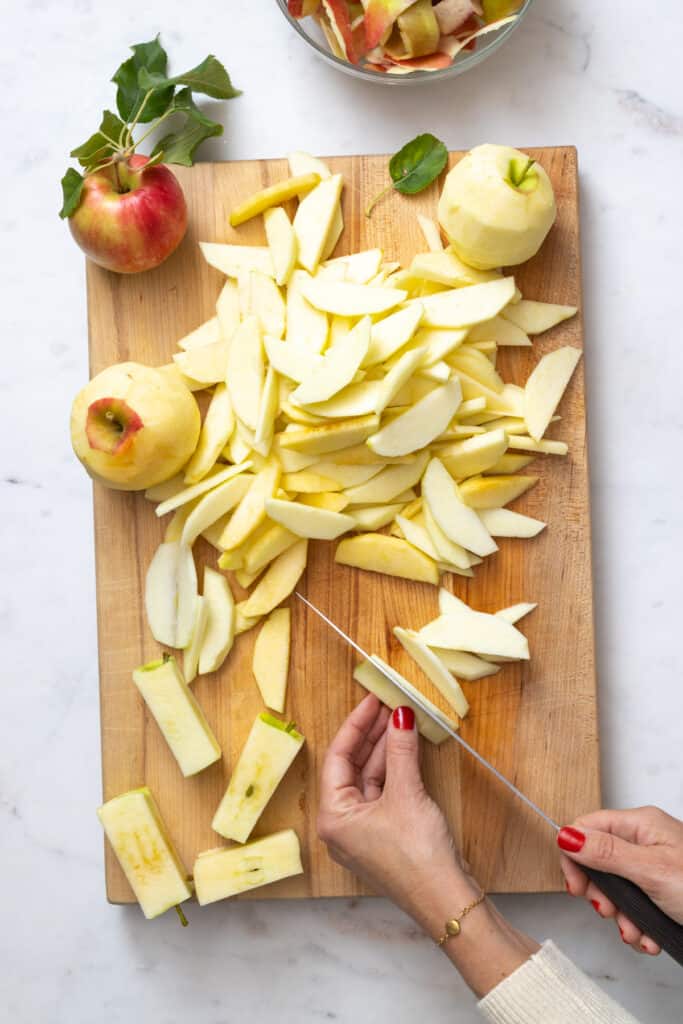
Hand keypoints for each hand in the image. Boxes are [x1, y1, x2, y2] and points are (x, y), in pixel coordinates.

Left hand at [318, 695, 537, 995]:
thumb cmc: (418, 855)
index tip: (373, 699)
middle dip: (371, 734)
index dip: (356, 724)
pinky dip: (394, 770)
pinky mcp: (384, 836)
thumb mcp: (407, 793)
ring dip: (385, 750)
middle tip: (388, 704)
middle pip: (351, 767)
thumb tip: (400, 713)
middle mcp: (341, 824)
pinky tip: (407, 748)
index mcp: (333, 816)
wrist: (447, 901)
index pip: (337, 757)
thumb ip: (401, 749)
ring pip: (369, 779)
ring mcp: (363, 832)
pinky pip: (383, 793)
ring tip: (400, 719)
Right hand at [558, 806, 682, 955]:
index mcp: (641, 825)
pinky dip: (636, 926)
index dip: (575, 856)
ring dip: (621, 917)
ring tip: (636, 932)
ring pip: (615, 890)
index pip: (587, 827)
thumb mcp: (651, 871)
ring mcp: (653, 868)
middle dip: (602, 895)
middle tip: (609, 911)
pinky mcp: (660, 893)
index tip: (577, 886)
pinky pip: (633, 907)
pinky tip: (648, 936)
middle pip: (598, 861)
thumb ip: (606, 853)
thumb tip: (567, 836)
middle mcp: (645, 842)